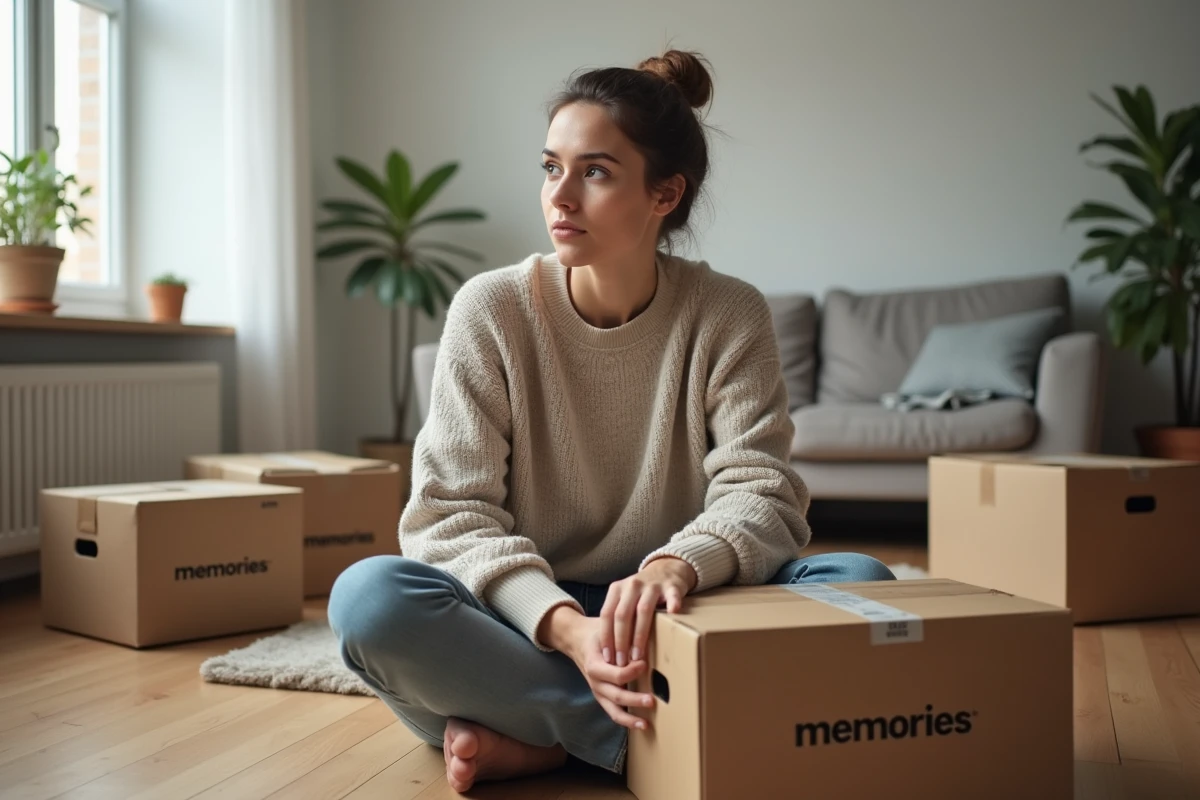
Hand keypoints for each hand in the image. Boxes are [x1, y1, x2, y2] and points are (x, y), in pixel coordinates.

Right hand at [540, 606, 653, 729]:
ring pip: (614, 711)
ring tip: (646, 724)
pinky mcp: (603, 697)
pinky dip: (627, 720)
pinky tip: (641, 724)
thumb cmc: (597, 632)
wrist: (577, 640)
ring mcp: (598, 692)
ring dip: (631, 719)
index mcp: (594, 665)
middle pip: (616, 696)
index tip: (644, 664)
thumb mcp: (606, 628)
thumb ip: (622, 636)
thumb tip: (645, 642)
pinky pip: (613, 712)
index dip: (631, 672)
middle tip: (652, 700)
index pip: (615, 674)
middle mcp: (595, 682)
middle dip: (635, 700)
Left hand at [600, 557, 696, 670]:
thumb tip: (610, 651)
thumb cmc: (641, 592)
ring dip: (639, 635)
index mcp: (617, 589)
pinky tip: (673, 614)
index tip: (607, 657)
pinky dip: (672, 604)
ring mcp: (652, 585)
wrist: (666, 569)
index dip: (606, 636)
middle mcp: (632, 585)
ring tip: (638, 656)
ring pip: (643, 610)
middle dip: (621, 641)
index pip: (607, 614)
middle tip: (622, 662)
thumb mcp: (624, 598)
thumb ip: (616, 617)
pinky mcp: (671, 586)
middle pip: (623, 615)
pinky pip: (672, 596)